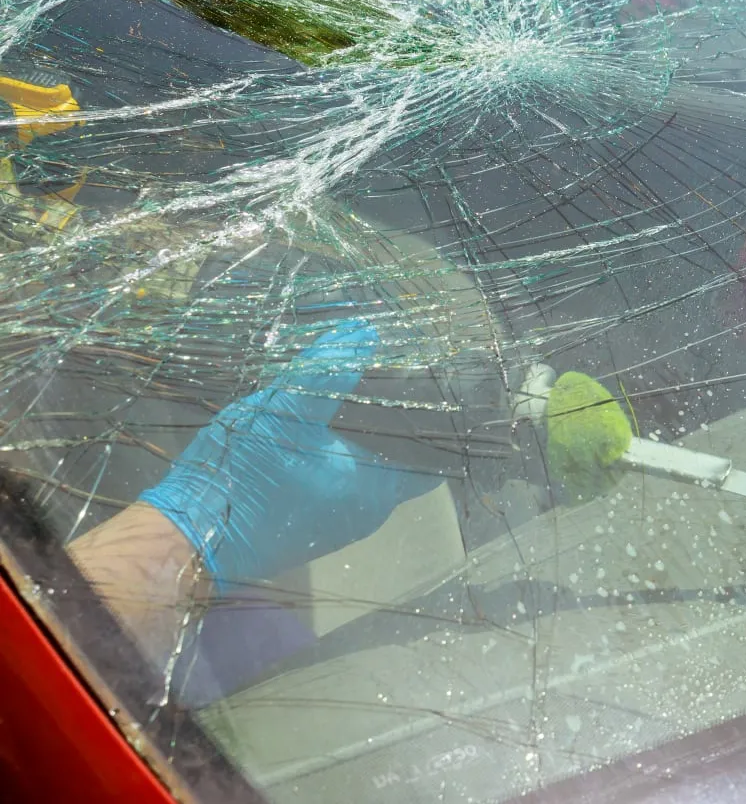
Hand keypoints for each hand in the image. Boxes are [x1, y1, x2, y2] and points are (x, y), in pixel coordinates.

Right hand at [139, 319, 440, 586]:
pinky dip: (339, 449)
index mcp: (378, 487)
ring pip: (369, 465)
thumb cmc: (243, 476)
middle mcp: (369, 509)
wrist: (185, 538)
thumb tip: (367, 332)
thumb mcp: (284, 410)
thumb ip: (327, 371)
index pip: (432, 450)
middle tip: (385, 367)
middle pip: (402, 454)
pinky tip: (321, 418)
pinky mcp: (312, 521)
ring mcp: (340, 518)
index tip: (425, 377)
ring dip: (364, 431)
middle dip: (395, 415)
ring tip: (354, 382)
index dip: (434, 414)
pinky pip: (342, 478)